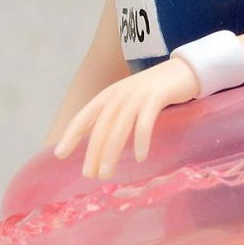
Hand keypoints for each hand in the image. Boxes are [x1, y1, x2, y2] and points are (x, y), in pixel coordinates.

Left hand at [54, 57, 198, 179]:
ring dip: (111, 151)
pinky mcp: (156, 96)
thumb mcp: (129, 101)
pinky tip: (141, 158)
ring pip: (119, 126)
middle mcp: (119, 93)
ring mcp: (137, 94)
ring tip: (106, 173)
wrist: (184, 70)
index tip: (60, 154)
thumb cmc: (155, 91)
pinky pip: (145, 122)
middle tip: (89, 175)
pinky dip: (141, 140)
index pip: (85, 115)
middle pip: (101, 126)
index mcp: (109, 95)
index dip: (71, 134)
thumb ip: (116, 116)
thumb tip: (100, 145)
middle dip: (92, 151)